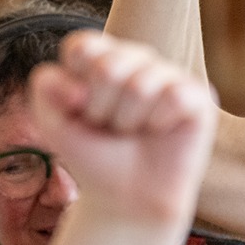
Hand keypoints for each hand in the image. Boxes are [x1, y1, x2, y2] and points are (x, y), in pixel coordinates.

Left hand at [27, 32, 216, 224]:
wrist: (127, 197)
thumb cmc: (94, 156)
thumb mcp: (53, 121)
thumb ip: (46, 86)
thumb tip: (81, 84)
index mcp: (104, 57)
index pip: (83, 47)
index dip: (74, 87)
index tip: (80, 111)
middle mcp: (139, 59)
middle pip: (108, 68)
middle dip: (100, 109)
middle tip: (110, 128)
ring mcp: (170, 76)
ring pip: (140, 85)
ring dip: (128, 121)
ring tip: (134, 132)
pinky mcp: (198, 96)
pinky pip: (175, 97)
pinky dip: (159, 123)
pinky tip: (161, 131)